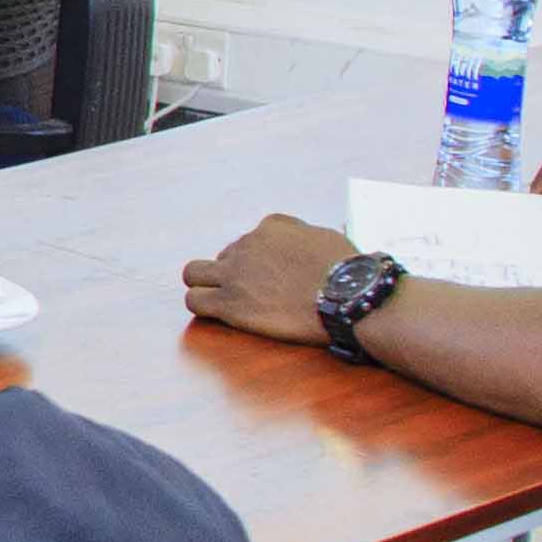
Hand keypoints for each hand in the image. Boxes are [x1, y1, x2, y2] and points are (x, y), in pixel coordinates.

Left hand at [181, 213, 355, 346]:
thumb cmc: (348, 271)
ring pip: (194, 274)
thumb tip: (304, 246)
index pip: (251, 239)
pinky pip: (195, 300)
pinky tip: (217, 314)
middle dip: (234, 272)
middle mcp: (248, 245)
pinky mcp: (231, 302)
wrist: (348, 294)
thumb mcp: (326, 237)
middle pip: (224, 256)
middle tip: (253, 294)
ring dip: (204, 285)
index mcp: (271, 227)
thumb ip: (304, 238)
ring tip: (221, 301)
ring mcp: (235, 273)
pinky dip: (202, 306)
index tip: (274, 275)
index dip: (260, 259)